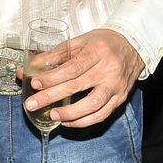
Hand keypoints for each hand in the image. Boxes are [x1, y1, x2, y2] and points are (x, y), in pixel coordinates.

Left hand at [24, 28, 142, 128]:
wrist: (134, 45)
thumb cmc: (103, 42)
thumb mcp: (80, 41)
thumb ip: (55, 55)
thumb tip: (29, 67)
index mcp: (97, 51)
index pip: (72, 68)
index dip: (52, 78)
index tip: (35, 84)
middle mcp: (108, 69)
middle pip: (78, 86)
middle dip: (52, 97)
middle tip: (33, 104)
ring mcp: (116, 85)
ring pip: (93, 104)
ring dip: (71, 113)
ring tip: (52, 115)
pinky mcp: (120, 98)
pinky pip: (103, 114)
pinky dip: (84, 121)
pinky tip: (69, 121)